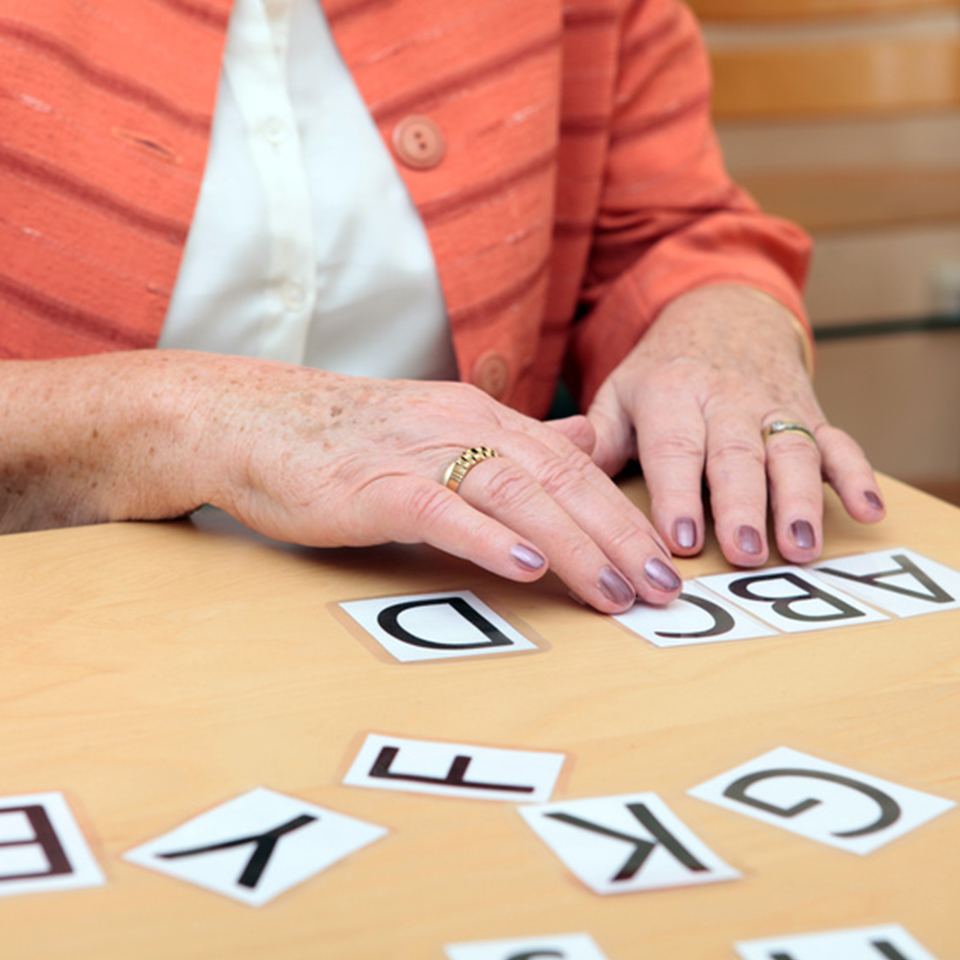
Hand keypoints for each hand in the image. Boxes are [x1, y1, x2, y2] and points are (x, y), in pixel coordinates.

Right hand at [185, 356, 682, 611]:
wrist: (254, 421)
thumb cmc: (346, 440)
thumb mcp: (441, 430)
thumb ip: (514, 443)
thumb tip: (582, 446)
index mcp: (481, 418)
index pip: (572, 466)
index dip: (622, 514)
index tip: (661, 561)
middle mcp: (461, 428)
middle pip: (560, 480)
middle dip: (619, 535)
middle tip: (664, 588)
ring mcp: (419, 454)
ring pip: (516, 495)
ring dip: (575, 545)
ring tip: (617, 590)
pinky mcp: (375, 487)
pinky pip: (442, 511)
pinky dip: (489, 540)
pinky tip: (527, 569)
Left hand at [585, 285, 884, 565]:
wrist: (722, 312)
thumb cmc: (662, 372)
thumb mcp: (621, 392)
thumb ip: (599, 438)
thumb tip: (564, 478)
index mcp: (671, 394)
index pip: (674, 447)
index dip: (678, 494)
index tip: (681, 541)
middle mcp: (725, 399)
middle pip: (737, 454)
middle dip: (742, 506)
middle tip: (747, 554)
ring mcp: (773, 406)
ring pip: (791, 451)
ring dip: (801, 499)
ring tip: (802, 546)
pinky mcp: (809, 413)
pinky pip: (839, 441)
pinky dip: (858, 474)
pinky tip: (869, 511)